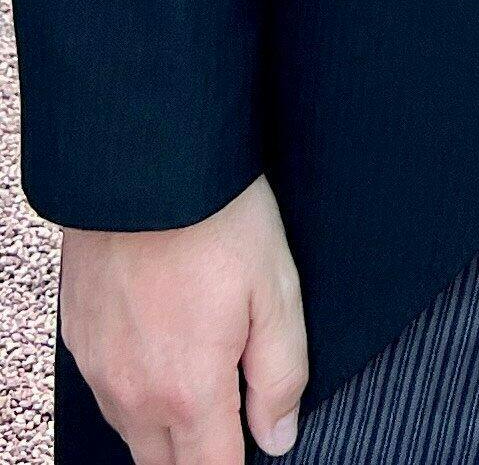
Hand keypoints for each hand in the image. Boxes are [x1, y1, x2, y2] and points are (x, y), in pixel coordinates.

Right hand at [59, 174, 306, 463]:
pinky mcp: (78, 338)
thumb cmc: (218, 219)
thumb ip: (281, 375)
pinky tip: (161, 349)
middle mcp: (133, 393)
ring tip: (199, 381)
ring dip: (164, 426)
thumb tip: (278, 436)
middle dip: (198, 456)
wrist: (145, 164)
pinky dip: (134, 388)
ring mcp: (98, 368)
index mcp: (188, 390)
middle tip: (229, 421)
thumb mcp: (277, 291)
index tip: (254, 447)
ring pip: (132, 431)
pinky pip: (106, 390)